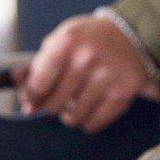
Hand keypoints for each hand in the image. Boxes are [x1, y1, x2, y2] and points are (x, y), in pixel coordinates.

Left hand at [14, 15, 151, 131]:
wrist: (132, 36)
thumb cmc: (89, 40)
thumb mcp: (60, 42)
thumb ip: (37, 70)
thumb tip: (27, 106)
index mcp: (66, 42)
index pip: (37, 84)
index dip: (32, 96)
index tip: (34, 98)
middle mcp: (87, 59)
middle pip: (54, 104)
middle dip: (52, 105)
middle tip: (59, 97)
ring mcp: (106, 77)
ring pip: (73, 117)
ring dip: (69, 115)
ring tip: (74, 102)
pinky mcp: (122, 94)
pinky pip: (93, 123)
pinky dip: (87, 121)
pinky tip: (90, 107)